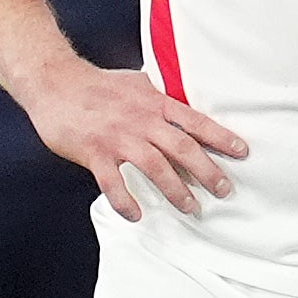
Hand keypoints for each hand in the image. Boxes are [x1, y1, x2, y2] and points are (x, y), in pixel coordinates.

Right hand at [19, 58, 250, 220]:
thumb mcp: (135, 82)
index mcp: (153, 103)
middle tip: (224, 190)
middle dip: (207, 171)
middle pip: (182, 148)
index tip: (242, 152)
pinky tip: (137, 215)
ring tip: (191, 208)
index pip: (194, 121)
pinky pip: (113, 183)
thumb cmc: (96, 84)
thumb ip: (158, 95)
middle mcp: (140, 121)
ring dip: (176, 190)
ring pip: (154, 168)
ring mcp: (117, 138)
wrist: (55, 82)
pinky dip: (126, 201)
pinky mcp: (94, 153)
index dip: (220, 137)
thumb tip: (178, 99)